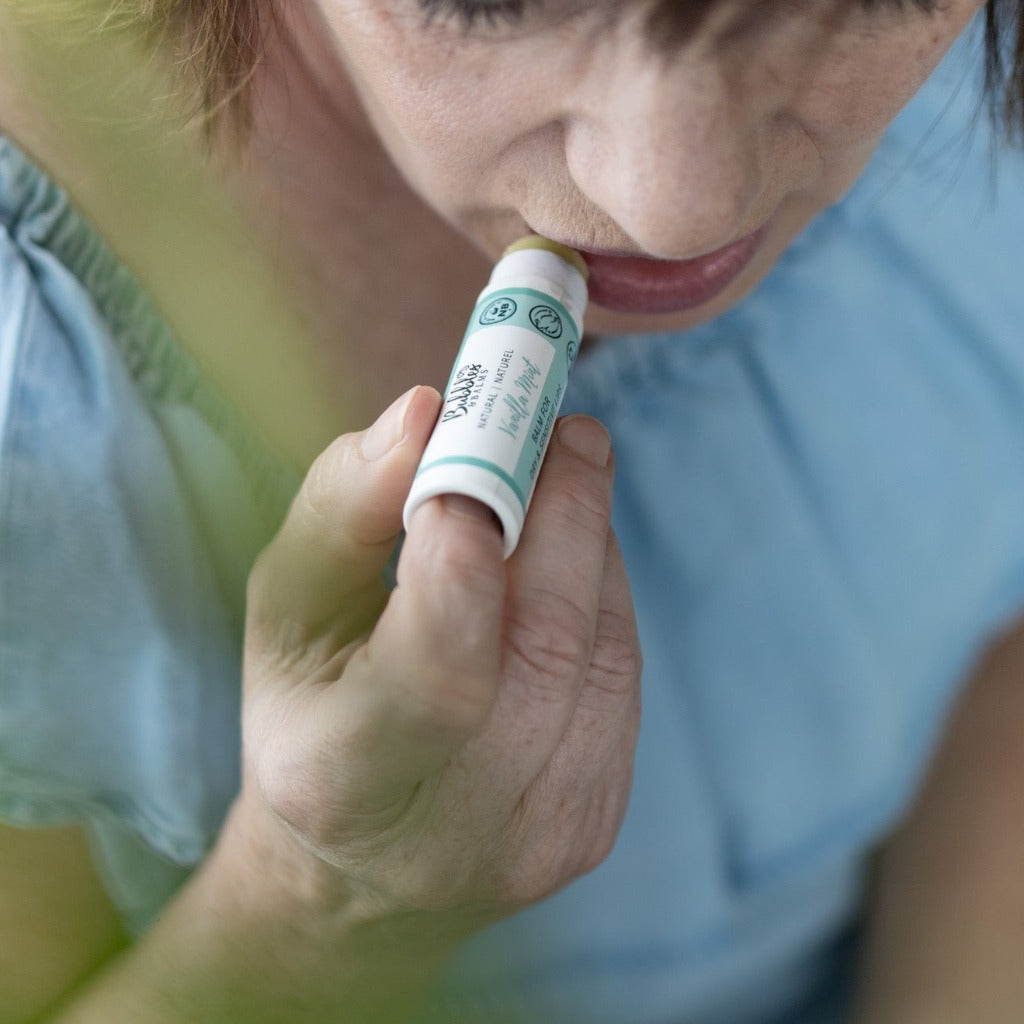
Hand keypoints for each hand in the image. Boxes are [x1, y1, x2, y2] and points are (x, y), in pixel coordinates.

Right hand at [240, 385, 640, 929]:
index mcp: (344, 780)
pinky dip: (603, 596)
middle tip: (561, 424)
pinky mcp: (595, 823)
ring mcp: (543, 835)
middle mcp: (457, 829)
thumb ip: (342, 507)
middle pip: (545, 648)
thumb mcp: (288, 608)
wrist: (365, 860)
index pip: (436, 674)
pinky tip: (572, 561)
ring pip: (601, 649)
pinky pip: (621, 675)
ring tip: (565, 478)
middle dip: (563, 512)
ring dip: (592, 542)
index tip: (477, 450)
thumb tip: (426, 412)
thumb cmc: (311, 711)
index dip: (468, 559)